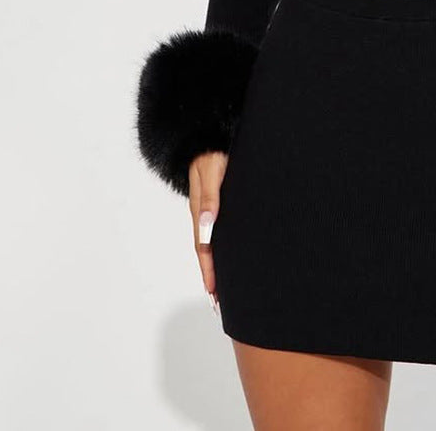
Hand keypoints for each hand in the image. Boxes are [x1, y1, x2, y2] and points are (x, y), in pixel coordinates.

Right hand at [189, 151, 228, 314]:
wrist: (209, 133)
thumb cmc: (211, 150)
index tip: (214, 293)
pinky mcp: (220, 202)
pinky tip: (235, 255)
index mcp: (201, 210)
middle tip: (222, 303)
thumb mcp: (210, 170)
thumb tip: (206, 225)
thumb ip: (209, 197)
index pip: (204, 248)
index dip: (209, 271)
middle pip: (209, 252)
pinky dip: (226, 248)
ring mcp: (212, 209)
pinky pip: (222, 231)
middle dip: (215, 276)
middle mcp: (205, 213)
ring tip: (228, 288)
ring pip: (216, 244)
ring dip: (221, 265)